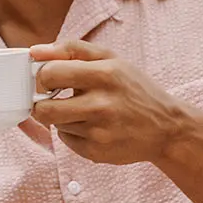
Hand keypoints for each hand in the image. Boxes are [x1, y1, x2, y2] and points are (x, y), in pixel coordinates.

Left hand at [31, 40, 191, 164]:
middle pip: (43, 109)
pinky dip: (72, 133)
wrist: (167, 128)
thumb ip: (71, 49)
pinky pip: (66, 141)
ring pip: (55, 125)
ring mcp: (99, 133)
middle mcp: (101, 105)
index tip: (49, 80)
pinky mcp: (96, 153)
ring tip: (83, 111)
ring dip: (62, 117)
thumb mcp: (110, 58)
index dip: (42, 77)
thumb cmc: (135, 89)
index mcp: (104, 75)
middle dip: (42, 103)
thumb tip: (35, 51)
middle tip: (54, 98)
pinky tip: (92, 126)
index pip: (50, 74)